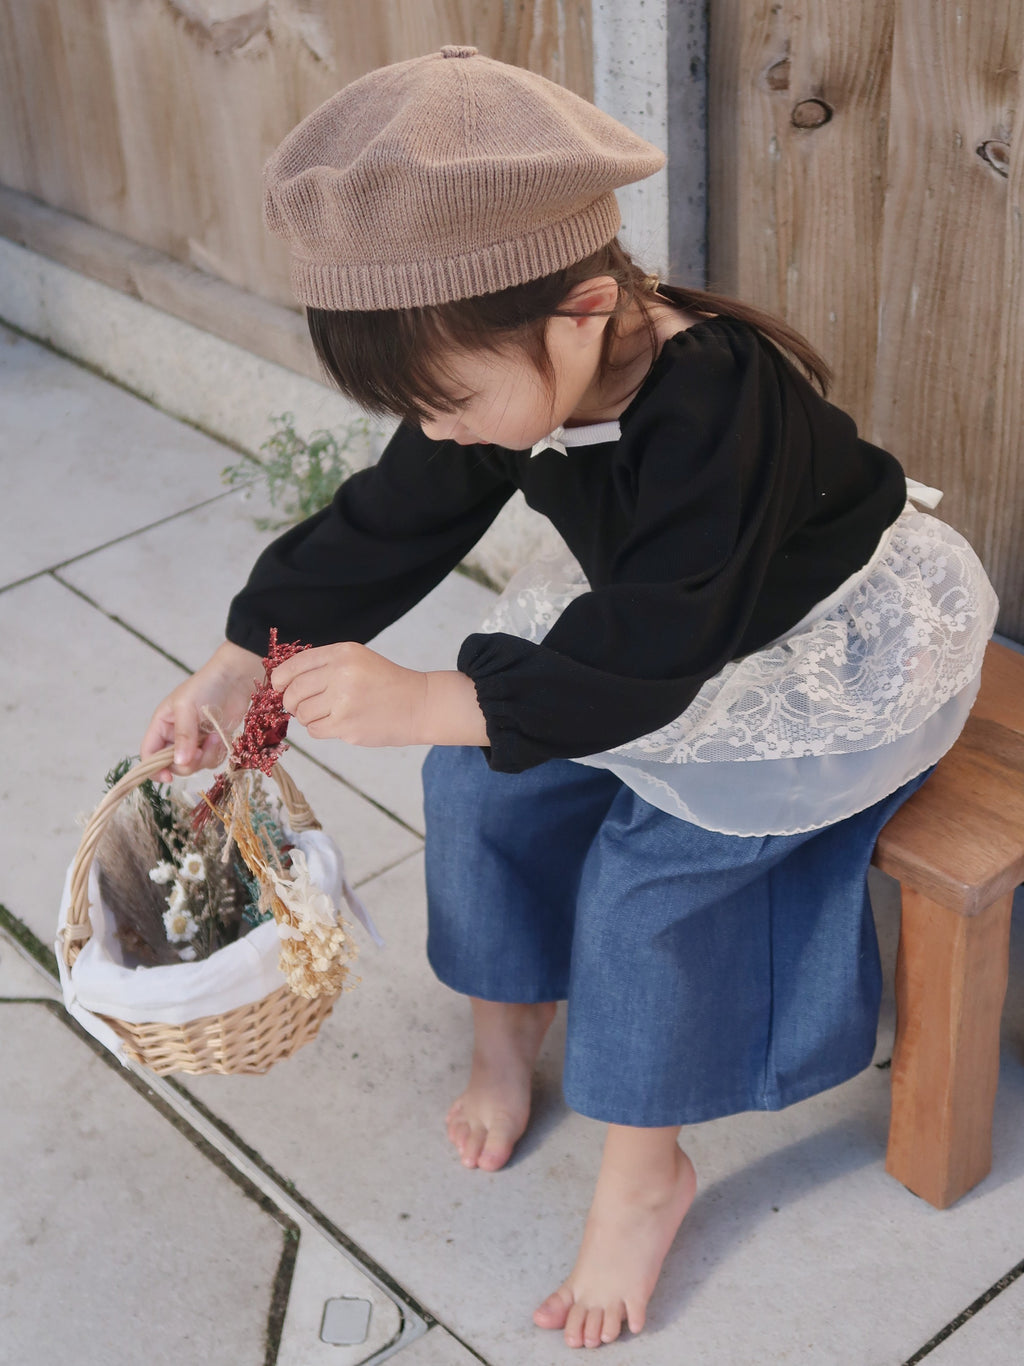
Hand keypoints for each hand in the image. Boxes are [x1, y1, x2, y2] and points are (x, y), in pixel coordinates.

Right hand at [140, 641, 263, 781]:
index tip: (168, 777)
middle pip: (173, 765)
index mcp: (162, 725)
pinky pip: (211, 761)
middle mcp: (175, 736)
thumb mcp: (187, 708)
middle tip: (200, 750)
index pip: (149, 754)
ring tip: (215, 738)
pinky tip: (221, 738)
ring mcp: (195, 741)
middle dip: (188, 763)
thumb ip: (183, 736)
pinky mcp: (213, 743)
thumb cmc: (206, 686)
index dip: (154, 768)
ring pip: (194, 765)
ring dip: (206, 757)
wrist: (236, 678)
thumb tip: (179, 763)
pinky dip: (217, 754)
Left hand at [271, 643, 487, 747]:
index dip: (280, 678)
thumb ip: (325, 665)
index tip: (278, 686)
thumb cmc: (385, 683)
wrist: (418, 704)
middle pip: (294, 692)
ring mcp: (344, 702)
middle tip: (297, 706)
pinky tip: (335, 723)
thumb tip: (284, 682)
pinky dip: (318, 729)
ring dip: (307, 717)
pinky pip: (314, 730)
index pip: (296, 664)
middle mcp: (341, 674)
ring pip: (302, 714)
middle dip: (290, 702)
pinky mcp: (347, 726)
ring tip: (326, 713)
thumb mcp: (358, 660)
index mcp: (342, 653)